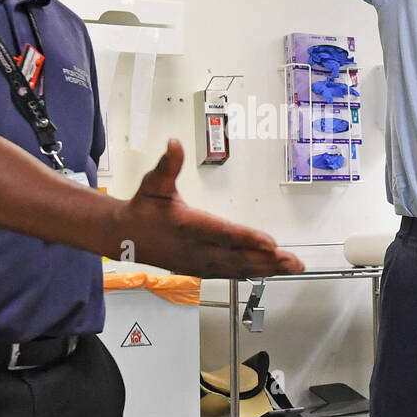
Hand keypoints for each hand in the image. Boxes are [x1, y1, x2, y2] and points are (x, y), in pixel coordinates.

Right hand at [113, 139, 303, 278]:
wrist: (124, 237)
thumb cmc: (143, 208)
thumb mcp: (153, 183)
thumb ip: (167, 165)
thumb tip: (174, 143)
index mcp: (187, 225)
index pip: (222, 234)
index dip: (247, 239)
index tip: (270, 242)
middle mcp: (196, 248)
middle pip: (236, 257)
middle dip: (266, 259)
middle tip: (292, 260)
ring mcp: (199, 263)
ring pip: (237, 269)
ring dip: (266, 269)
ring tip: (292, 266)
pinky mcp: (202, 270)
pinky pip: (232, 274)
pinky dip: (254, 273)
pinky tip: (273, 271)